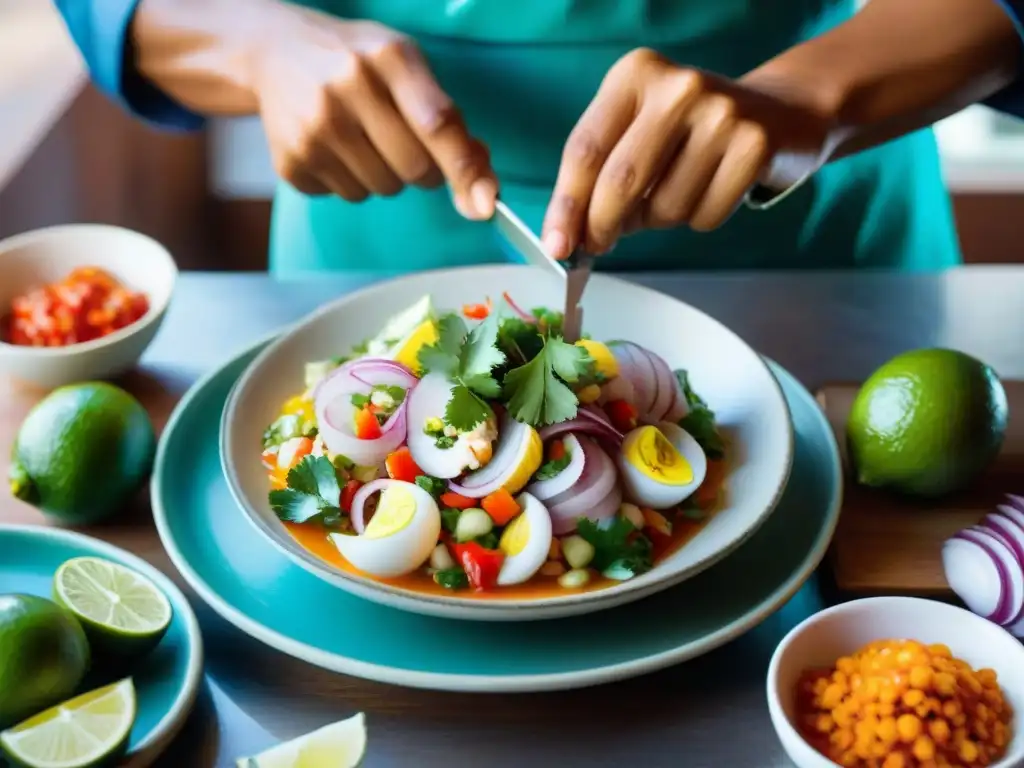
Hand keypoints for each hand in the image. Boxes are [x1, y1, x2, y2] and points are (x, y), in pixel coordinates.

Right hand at [252, 13, 496, 217]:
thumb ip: (450, 122)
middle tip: (402, 142)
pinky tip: (334, 145)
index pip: (437, 123)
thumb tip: (484, 190)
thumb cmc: (358, 62)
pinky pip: (349, 197)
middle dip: (422, 169)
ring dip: (386, 175)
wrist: (275, 52)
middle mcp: (348, 86)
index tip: (485, 205)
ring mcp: (315, 126)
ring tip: (361, 137)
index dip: (465, 169)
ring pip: (383, 189)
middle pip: (414, 168)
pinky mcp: (292, 160)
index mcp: (389, 55)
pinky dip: (351, 180)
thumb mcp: (406, 68)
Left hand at [541, 48, 834, 256]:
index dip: (566, 204)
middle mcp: (677, 87)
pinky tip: (711, 190)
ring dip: (658, 220)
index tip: (556, 245)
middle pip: (620, 180)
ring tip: (674, 193)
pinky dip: (698, 220)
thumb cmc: (688, 132)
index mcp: (635, 75)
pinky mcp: (754, 146)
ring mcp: (721, 114)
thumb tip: (568, 237)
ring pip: (664, 207)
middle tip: (597, 245)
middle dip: (602, 225)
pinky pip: (704, 217)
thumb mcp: (637, 133)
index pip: (586, 150)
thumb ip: (600, 177)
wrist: (779, 113)